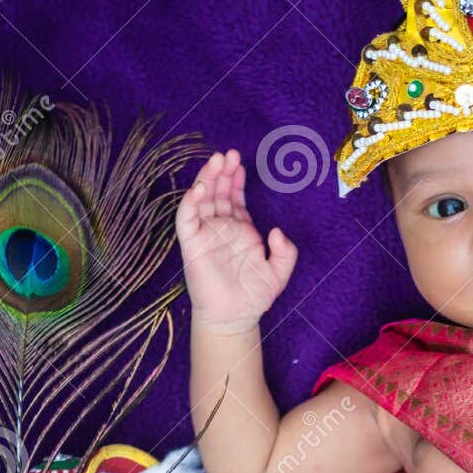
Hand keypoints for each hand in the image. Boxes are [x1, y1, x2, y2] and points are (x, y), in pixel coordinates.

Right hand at [176, 148, 297, 329]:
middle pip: (218, 192)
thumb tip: (276, 230)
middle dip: (222, 172)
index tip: (240, 163)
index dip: (237, 180)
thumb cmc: (254, 297)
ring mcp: (205, 234)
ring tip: (215, 161)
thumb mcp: (279, 273)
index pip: (236, 197)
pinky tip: (199, 188)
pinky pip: (186, 219)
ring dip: (207, 179)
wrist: (235, 318)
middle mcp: (221, 228)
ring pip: (202, 199)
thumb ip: (286, 252)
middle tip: (228, 154)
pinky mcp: (191, 244)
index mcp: (241, 230)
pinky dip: (190, 202)